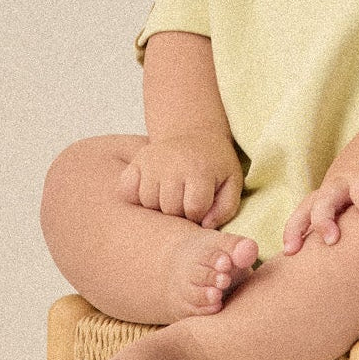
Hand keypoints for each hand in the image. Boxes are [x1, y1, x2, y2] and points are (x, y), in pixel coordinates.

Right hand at [118, 136, 243, 228]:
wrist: (195, 134)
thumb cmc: (215, 164)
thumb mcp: (231, 182)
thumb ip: (225, 208)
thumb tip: (205, 225)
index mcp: (200, 170)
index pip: (193, 211)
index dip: (199, 214)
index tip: (202, 204)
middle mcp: (173, 164)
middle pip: (169, 209)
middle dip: (179, 211)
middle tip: (186, 199)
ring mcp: (152, 161)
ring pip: (147, 203)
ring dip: (159, 205)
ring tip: (172, 193)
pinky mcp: (137, 160)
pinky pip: (127, 190)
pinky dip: (136, 194)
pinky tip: (152, 188)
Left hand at [282, 131, 358, 254]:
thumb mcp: (357, 193)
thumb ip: (350, 217)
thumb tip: (342, 251)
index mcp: (329, 194)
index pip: (302, 212)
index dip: (292, 231)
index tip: (287, 252)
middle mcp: (335, 188)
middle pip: (308, 206)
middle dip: (297, 229)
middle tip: (293, 251)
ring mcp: (350, 180)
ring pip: (328, 198)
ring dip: (324, 219)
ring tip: (332, 240)